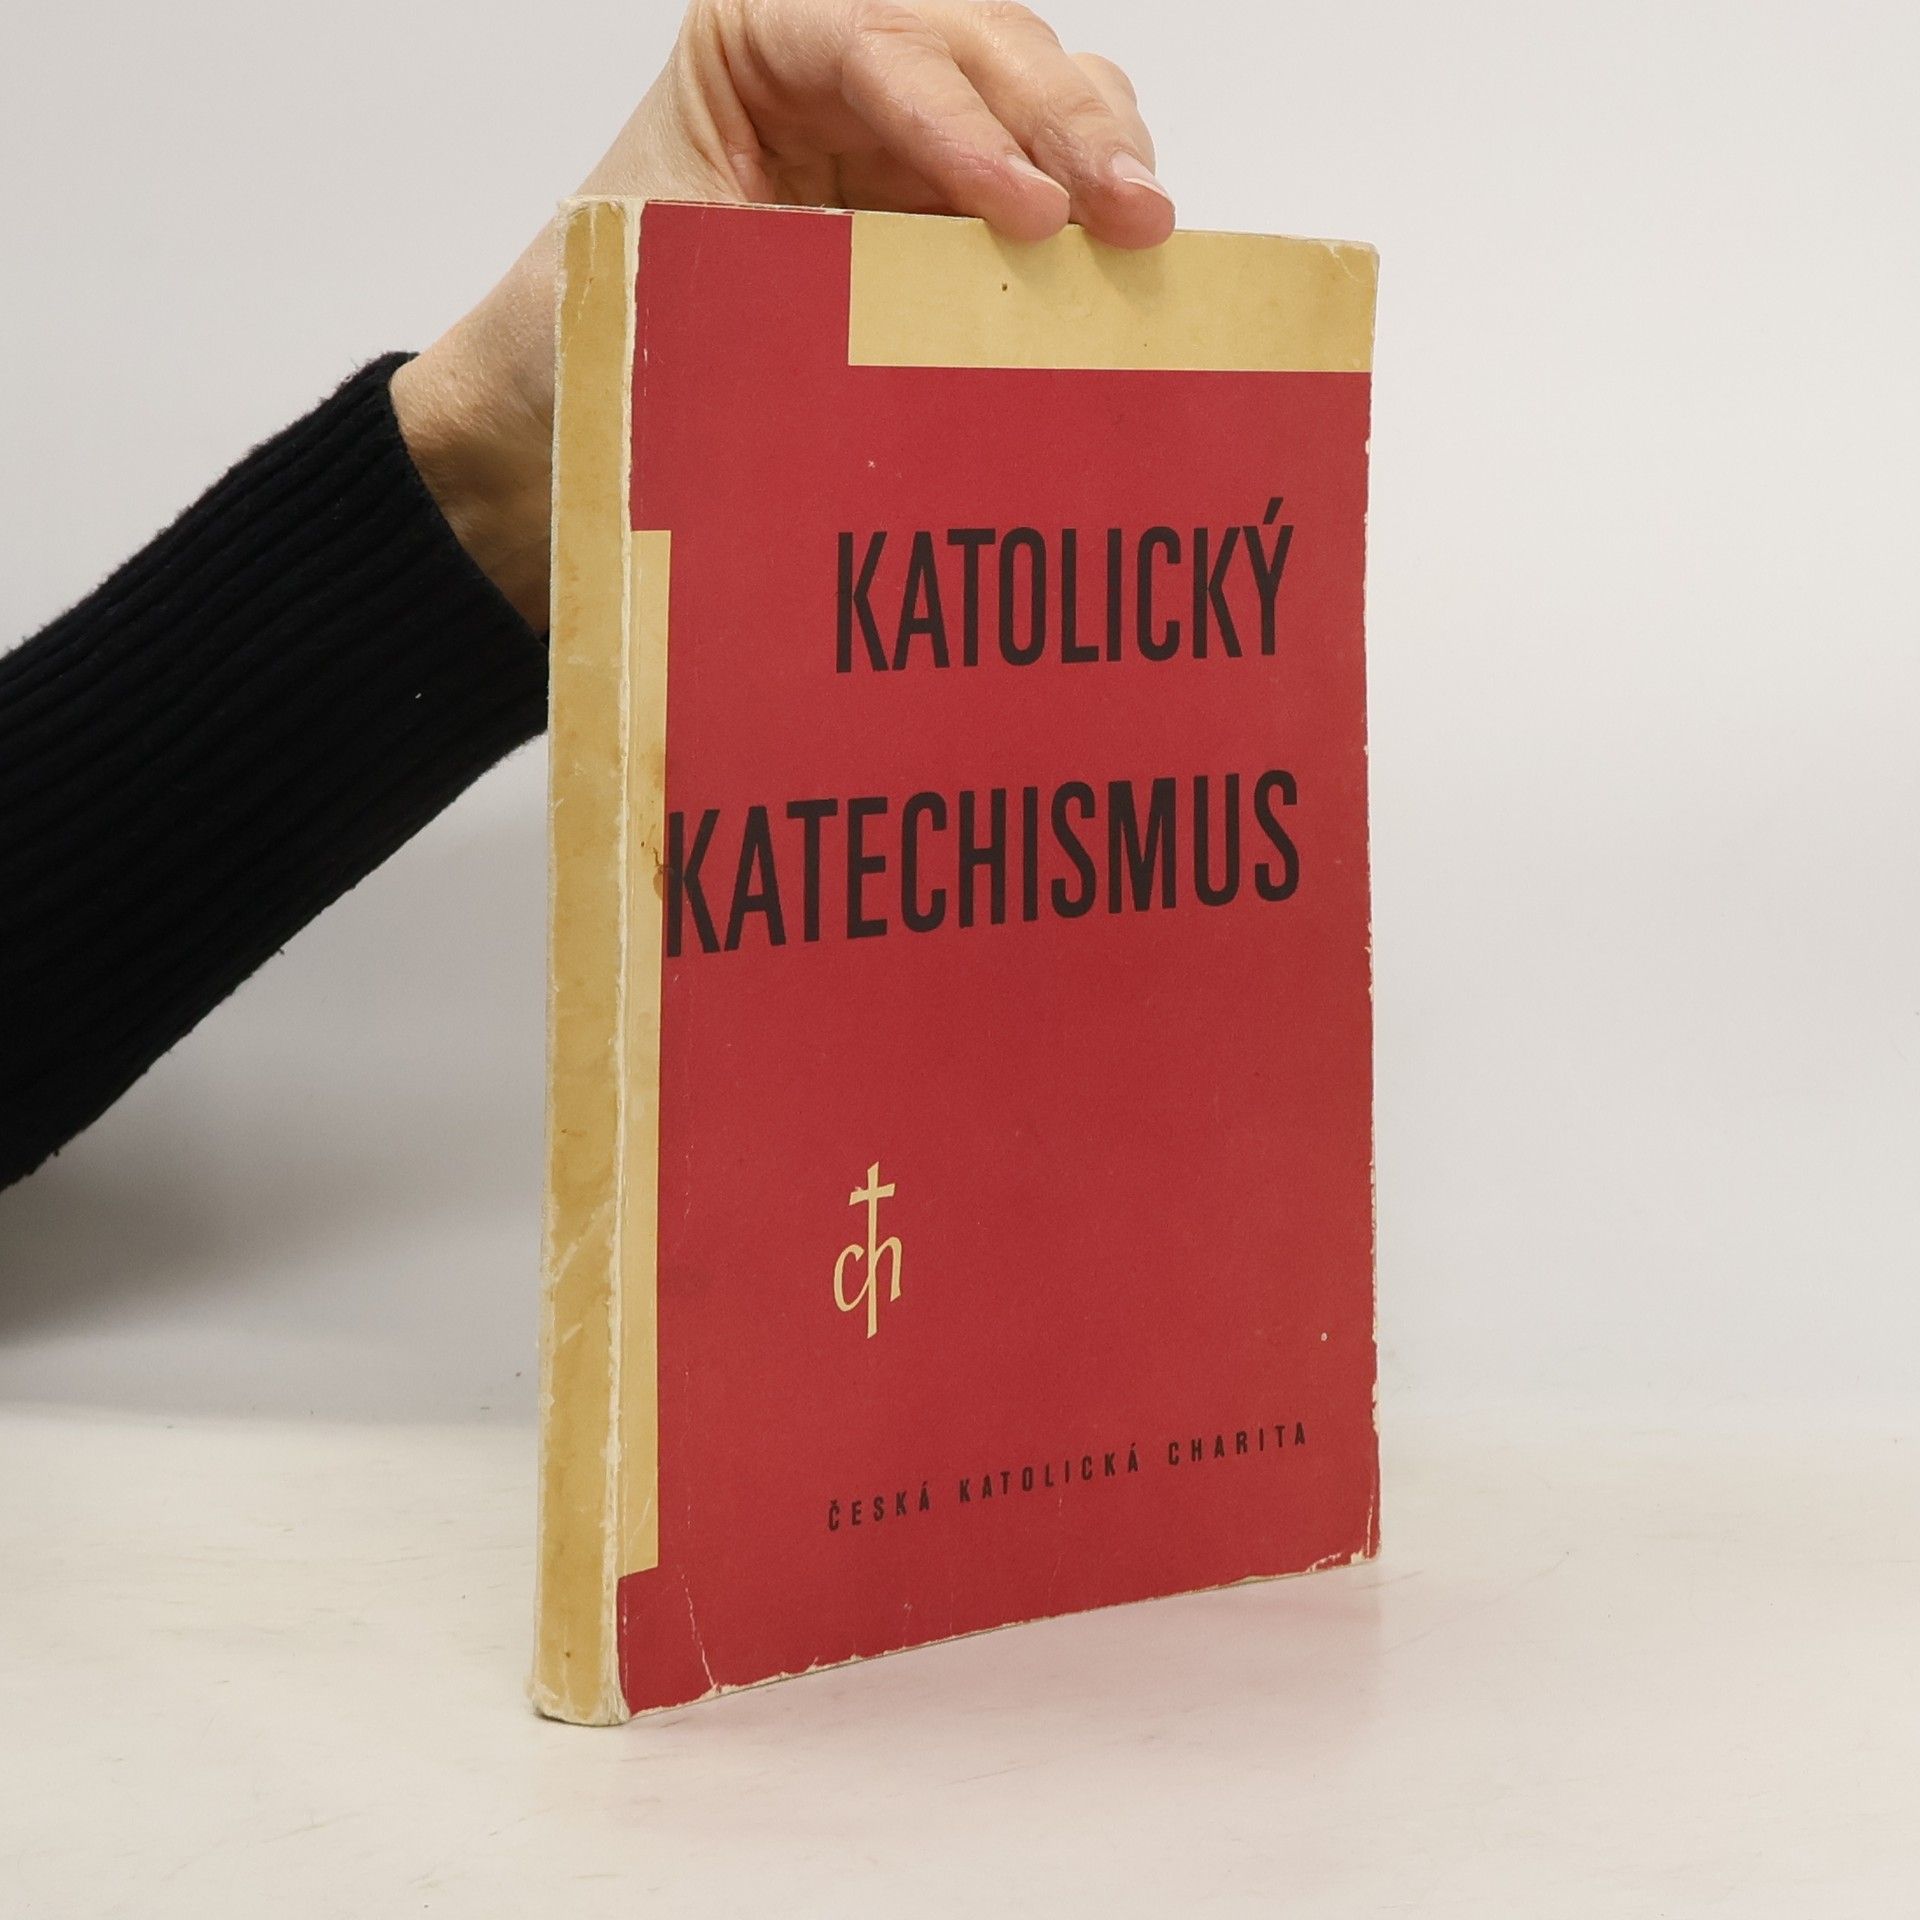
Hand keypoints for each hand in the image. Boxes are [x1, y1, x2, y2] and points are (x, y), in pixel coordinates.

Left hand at [391, 0, 1171, 623]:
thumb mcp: (670, 282)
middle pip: (981, 47)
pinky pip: (1038, 178)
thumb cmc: (590, 337)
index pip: (876, 44)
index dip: (961, 117)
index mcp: (755, 46)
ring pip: (1031, 92)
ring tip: (1145, 229)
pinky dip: (1088, 203)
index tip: (1024, 206)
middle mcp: (841, 70)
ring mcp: (904, 134)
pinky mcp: (942, 208)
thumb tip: (908, 307)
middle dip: (1064, 123)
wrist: (560, 417)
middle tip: (1128, 212)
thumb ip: (786, 267)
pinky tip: (1126, 256)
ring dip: (1098, 150)